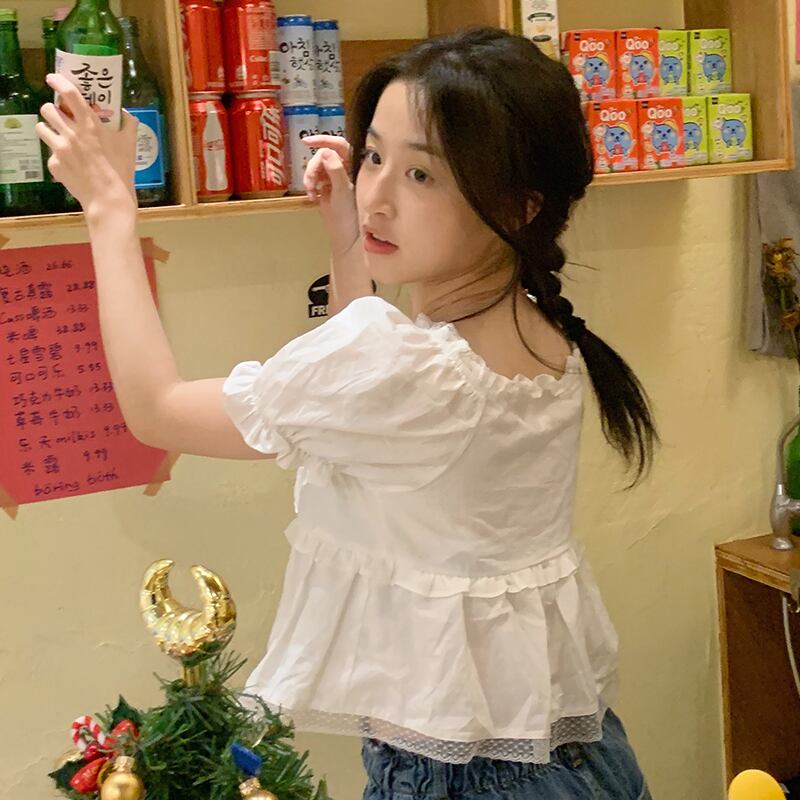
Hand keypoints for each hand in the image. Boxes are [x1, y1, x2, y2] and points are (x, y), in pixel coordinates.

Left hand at [36, 73, 137, 216]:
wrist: (108, 200)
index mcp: (90, 124)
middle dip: (52, 110)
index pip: (69, 93)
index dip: (58, 81)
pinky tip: (70, 164)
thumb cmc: (121, 171)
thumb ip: (129, 124)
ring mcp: (60, 149)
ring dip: (49, 129)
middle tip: (61, 116)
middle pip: (48, 108)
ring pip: (41, 127)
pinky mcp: (54, 164)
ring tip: (59, 137)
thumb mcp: (130, 145)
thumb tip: (127, 114)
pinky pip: (50, 154)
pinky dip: (58, 156)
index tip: (53, 78)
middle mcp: (71, 133)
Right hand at [302, 135, 359, 257]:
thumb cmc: (351, 215)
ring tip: (312, 192)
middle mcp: (345, 168)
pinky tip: (312, 196)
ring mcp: (335, 177)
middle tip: (311, 182)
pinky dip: (310, 185)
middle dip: (313, 167)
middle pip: (323, 156)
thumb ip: (336, 171)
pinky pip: (313, 177)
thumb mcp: (343, 192)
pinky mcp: (326, 186)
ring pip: (316, 166)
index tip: (306, 142)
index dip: (324, 140)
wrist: (346, 236)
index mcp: (355, 166)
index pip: (339, 145)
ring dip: (310, 177)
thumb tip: (326, 152)